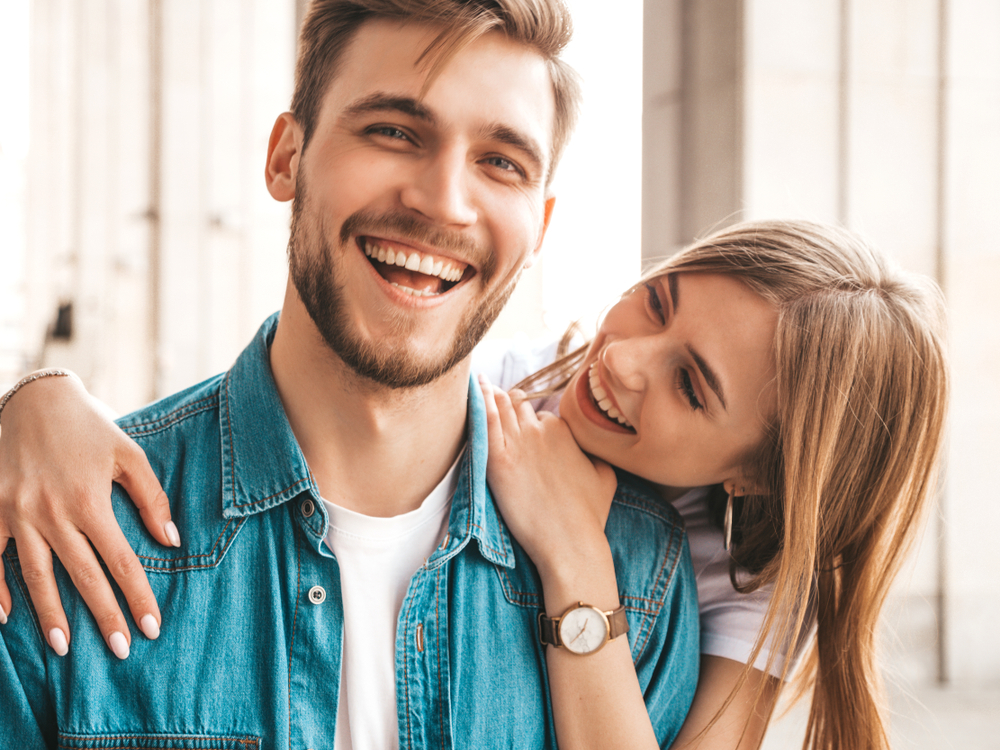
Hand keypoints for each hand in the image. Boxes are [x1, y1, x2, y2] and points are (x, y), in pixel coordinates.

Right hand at [0, 372, 177, 657]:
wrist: (35, 400)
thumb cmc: (90, 428)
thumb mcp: (130, 455)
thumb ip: (152, 499)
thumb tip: (172, 542)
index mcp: (90, 501)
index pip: (120, 562)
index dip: (137, 597)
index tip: (152, 627)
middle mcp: (52, 514)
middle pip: (83, 577)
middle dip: (103, 617)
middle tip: (120, 650)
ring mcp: (17, 515)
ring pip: (36, 576)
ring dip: (50, 615)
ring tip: (65, 647)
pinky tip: (6, 618)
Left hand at [479, 374, 616, 584]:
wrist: (570, 540)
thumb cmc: (590, 514)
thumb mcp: (606, 476)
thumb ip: (597, 454)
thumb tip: (591, 449)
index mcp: (565, 431)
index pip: (542, 414)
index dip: (533, 421)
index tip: (525, 428)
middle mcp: (542, 431)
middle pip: (519, 406)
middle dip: (510, 405)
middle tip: (500, 406)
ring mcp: (519, 443)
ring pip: (501, 406)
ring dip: (492, 396)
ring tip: (481, 385)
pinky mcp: (499, 461)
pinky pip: (487, 422)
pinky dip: (480, 401)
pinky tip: (475, 386)